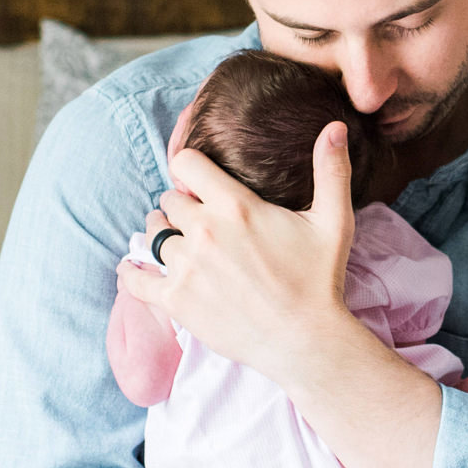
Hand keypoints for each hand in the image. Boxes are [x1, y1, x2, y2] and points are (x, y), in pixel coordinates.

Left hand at [118, 121, 355, 380]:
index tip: (197, 180)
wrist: (307, 342)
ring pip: (154, 236)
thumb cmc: (320, 281)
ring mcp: (186, 267)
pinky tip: (133, 268)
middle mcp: (204, 231)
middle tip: (194, 218)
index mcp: (235, 206)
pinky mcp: (176, 301)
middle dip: (180, 206)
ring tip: (176, 243)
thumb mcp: (333, 221)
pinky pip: (135, 279)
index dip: (190, 168)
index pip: (186, 164)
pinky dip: (132, 272)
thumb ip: (331, 170)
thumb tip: (335, 126)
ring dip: (163, 236)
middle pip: (168, 201)